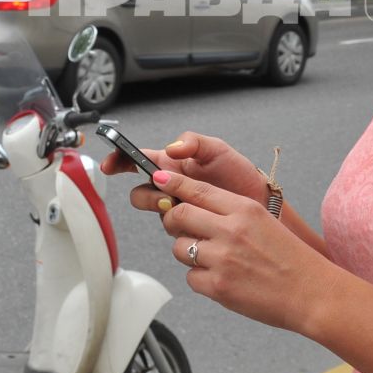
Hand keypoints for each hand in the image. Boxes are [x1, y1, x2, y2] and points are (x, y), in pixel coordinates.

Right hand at [103, 130, 269, 216]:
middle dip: (147, 195)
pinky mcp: (187, 227)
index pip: (138, 160)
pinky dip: (177, 226)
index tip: (111, 165)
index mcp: (173, 164)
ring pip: (154, 211)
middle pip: (140, 191)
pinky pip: (171, 229)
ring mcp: (177, 208)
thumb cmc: (240, 175)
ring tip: (182, 207)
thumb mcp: (218, 150)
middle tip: (165, 196)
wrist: (260, 204)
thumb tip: (171, 148)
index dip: (120, 160)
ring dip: (162, 210)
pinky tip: (192, 221)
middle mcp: (171, 186)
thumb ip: (193, 142)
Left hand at [151, 169, 334, 332]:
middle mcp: (231, 230)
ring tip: (212, 259)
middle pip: (179, 215)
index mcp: (244, 209)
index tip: (159, 179)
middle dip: (172, 219)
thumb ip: (230, 213)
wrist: (312, 293)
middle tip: (178, 226)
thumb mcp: (264, 222)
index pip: (197, 190)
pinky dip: (200, 279)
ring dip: (188, 252)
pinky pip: (190, 277)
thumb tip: (194, 208)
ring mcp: (223, 259)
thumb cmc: (291, 258)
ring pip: (180, 248)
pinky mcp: (218, 286)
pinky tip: (222, 279)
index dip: (173, 184)